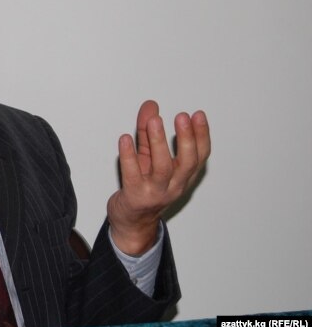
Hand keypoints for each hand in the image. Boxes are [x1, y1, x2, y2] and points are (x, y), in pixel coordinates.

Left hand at [107, 100, 209, 254]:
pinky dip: (129, 156)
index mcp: (182, 176)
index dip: (201, 135)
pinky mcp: (135, 197)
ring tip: (154, 121)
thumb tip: (150, 105)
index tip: (198, 115)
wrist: (131, 221)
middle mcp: (174, 185)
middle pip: (187, 162)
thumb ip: (148, 130)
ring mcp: (155, 192)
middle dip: (187, 138)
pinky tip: (124, 139)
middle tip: (182, 116)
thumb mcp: (148, 156)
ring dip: (159, 142)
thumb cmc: (142, 186)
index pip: (200, 155)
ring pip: (162, 168)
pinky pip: (133, 175)